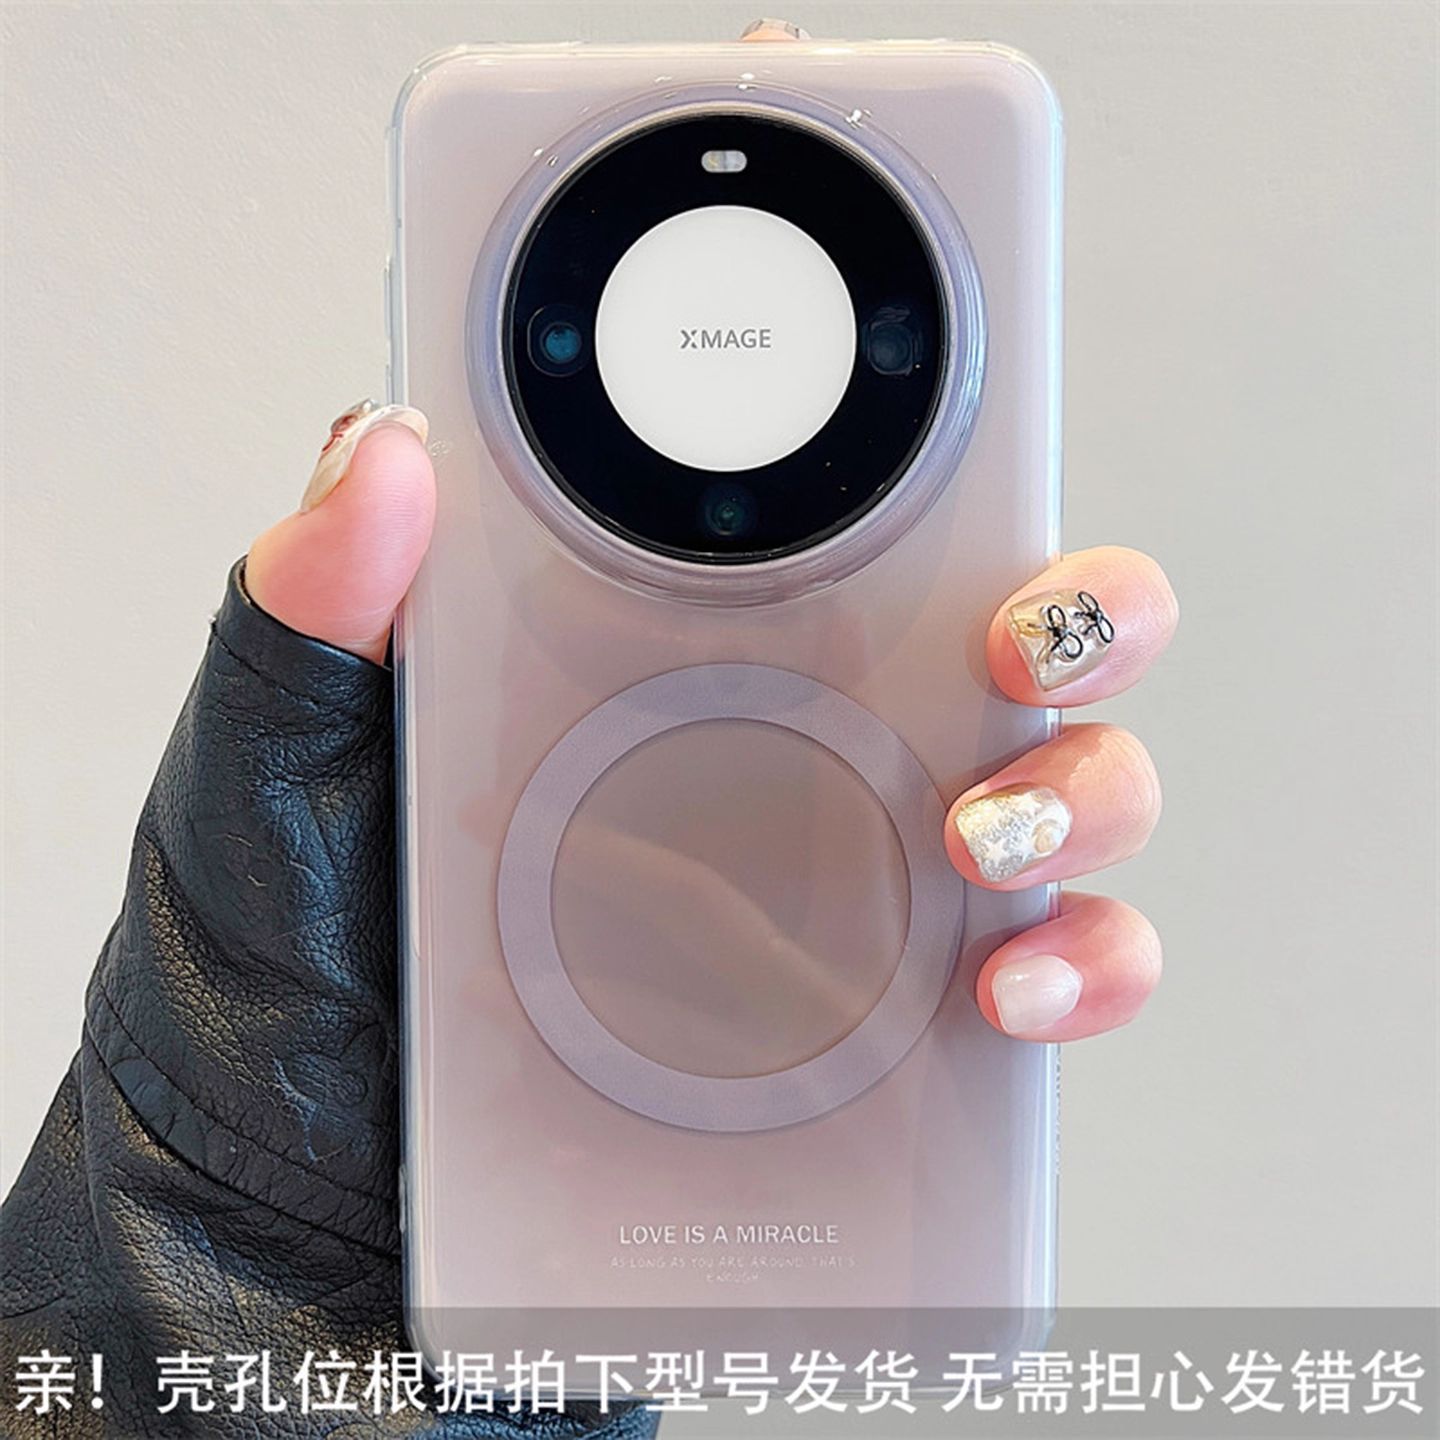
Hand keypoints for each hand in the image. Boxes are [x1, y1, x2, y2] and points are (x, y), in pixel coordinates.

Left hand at [252, 425, 1176, 1047]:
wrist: (296, 1194)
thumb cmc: (291, 969)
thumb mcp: (281, 766)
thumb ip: (315, 607)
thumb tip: (388, 442)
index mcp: (680, 660)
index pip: (852, 533)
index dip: (941, 479)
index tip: (953, 462)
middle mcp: (793, 761)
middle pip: (1014, 654)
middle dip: (1078, 622)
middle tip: (1013, 650)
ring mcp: (852, 900)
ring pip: (1065, 808)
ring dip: (1084, 799)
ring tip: (991, 842)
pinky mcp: (882, 1042)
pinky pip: (1044, 989)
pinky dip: (1082, 974)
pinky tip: (1008, 992)